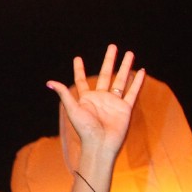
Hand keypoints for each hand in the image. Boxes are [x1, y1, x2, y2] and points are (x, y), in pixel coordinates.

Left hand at [49, 45, 143, 160]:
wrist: (100, 145)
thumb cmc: (84, 129)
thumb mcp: (73, 109)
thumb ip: (64, 94)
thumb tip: (49, 82)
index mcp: (86, 98)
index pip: (81, 80)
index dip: (79, 69)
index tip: (77, 58)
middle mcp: (101, 98)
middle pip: (106, 74)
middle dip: (109, 60)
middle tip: (113, 46)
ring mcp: (114, 102)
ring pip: (121, 80)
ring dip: (125, 67)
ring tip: (130, 53)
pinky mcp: (125, 108)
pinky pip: (132, 92)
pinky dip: (137, 82)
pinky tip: (141, 71)